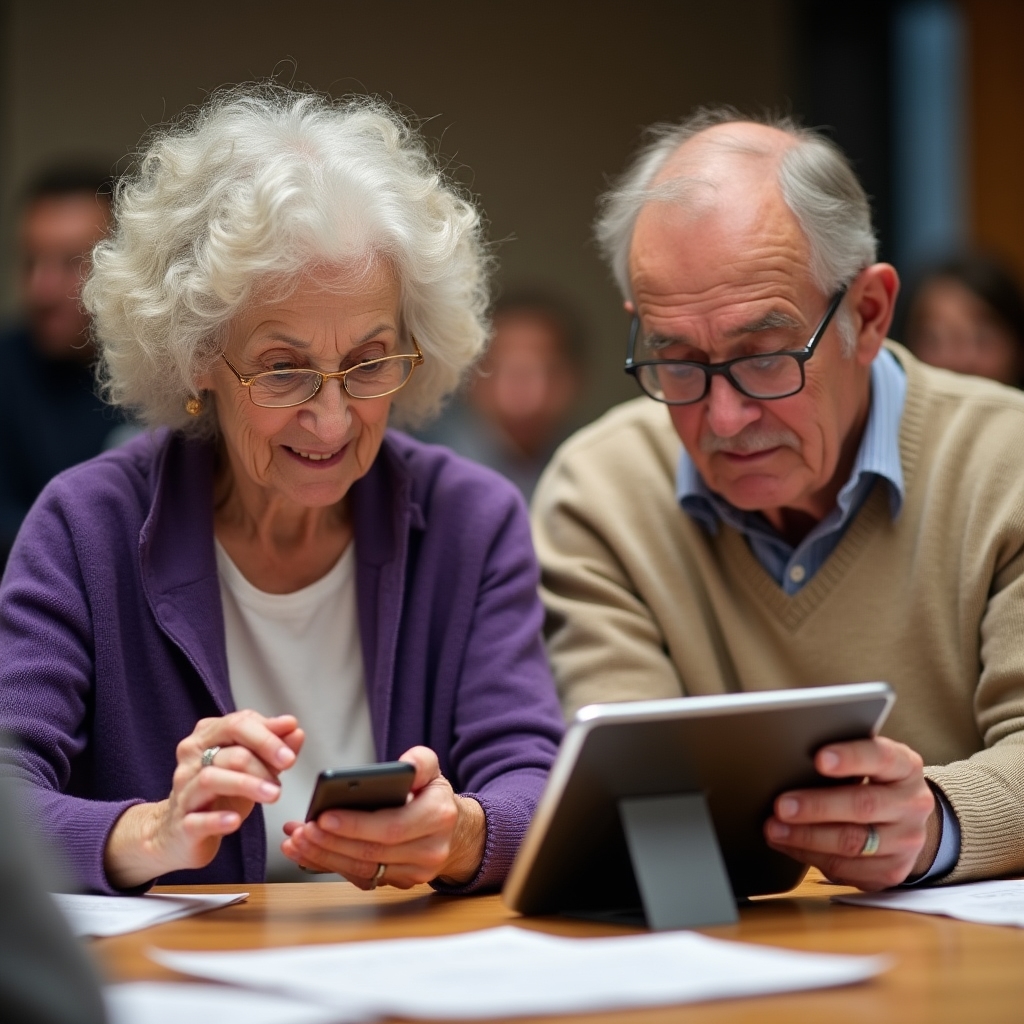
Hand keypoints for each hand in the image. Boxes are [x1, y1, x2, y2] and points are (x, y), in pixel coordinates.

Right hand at [104, 710, 303, 888]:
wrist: (179, 833)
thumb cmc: (220, 795)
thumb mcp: (250, 767)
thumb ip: (273, 747)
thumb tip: (294, 729)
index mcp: (206, 737)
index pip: (238, 723)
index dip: (269, 733)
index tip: (290, 748)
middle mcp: (191, 759)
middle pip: (228, 745)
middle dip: (263, 752)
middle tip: (288, 765)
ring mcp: (183, 791)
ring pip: (212, 777)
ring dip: (248, 783)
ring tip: (274, 793)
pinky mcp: (182, 824)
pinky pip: (197, 819)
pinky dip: (218, 819)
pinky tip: (236, 820)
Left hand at [281, 745, 485, 888]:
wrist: (455, 832)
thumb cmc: (433, 796)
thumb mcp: (433, 770)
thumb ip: (420, 761)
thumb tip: (403, 765)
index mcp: (438, 816)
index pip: (391, 826)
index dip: (355, 825)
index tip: (323, 816)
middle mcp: (430, 850)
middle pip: (372, 852)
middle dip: (331, 843)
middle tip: (301, 830)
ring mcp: (415, 873)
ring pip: (364, 871)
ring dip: (325, 857)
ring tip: (297, 840)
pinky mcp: (400, 884)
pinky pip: (361, 879)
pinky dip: (331, 867)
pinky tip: (308, 854)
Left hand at [763, 736, 938, 889]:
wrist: (905, 820)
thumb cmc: (873, 780)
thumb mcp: (868, 761)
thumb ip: (841, 759)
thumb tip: (790, 762)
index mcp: (905, 766)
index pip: (881, 757)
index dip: (850, 758)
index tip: (820, 759)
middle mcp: (912, 804)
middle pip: (863, 806)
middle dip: (817, 806)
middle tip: (781, 806)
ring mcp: (906, 841)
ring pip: (852, 843)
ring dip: (807, 837)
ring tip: (774, 829)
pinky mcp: (892, 870)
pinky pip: (847, 869)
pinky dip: (810, 857)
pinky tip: (788, 845)